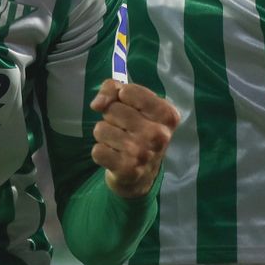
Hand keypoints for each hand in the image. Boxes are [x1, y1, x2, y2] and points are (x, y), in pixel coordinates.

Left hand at [89, 80, 179, 198]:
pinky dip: (101, 152)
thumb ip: (113, 89)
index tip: (129, 108)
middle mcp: (158, 133)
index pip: (127, 91)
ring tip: (118, 143)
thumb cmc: (138, 131)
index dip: (121, 97)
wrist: (142, 175)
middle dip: (112, 118)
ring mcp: (143, 153)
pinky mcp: (127, 169)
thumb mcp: (134, 104)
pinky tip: (114, 157)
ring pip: (101, 129)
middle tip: (125, 130)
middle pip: (112, 110)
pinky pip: (97, 150)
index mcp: (167, 114)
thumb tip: (97, 104)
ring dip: (105, 135)